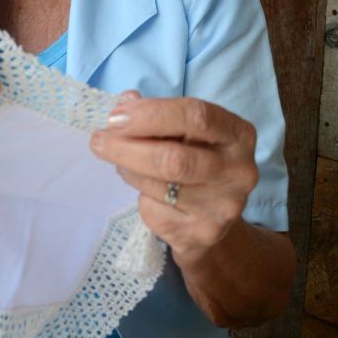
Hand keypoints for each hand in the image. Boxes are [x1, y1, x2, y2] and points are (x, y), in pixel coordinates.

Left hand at [89, 96, 257, 262]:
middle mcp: (239, 171)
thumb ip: (157, 114)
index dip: (151, 115)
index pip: (196, 116)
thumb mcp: (186, 132)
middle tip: (98, 141)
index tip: (115, 118)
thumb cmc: (196, 160)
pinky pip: (154, 211)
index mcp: (238, 135)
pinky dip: (140, 198)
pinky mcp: (203, 234)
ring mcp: (224, 207)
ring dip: (129, 170)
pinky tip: (145, 192)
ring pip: (159, 185)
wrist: (214, 220)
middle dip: (126, 148)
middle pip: (174, 158)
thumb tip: (124, 103)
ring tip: (122, 163)